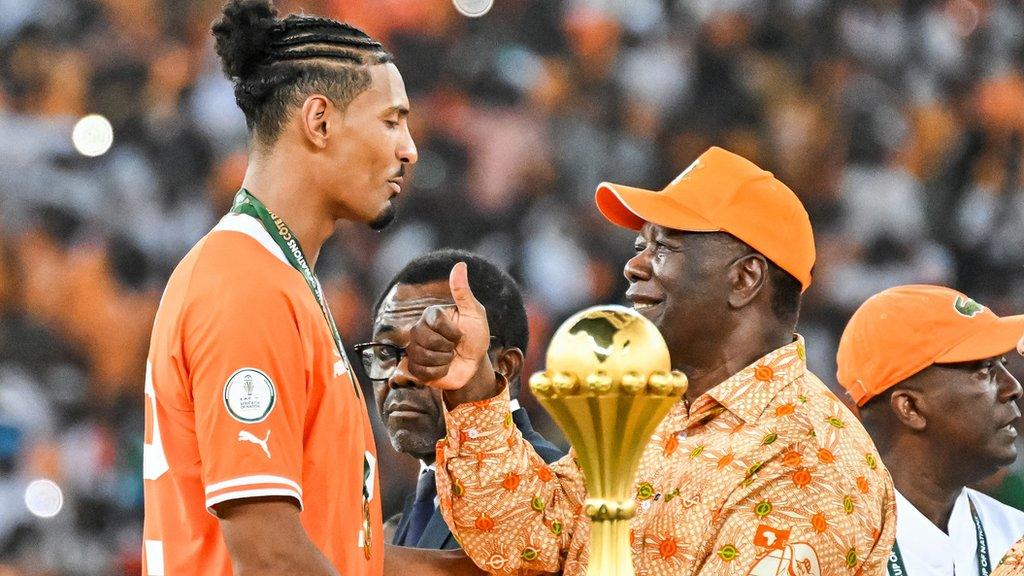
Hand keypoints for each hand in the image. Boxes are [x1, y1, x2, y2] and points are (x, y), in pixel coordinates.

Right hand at [406, 262, 491, 390]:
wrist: (475, 364)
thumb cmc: (476, 336)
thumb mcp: (475, 313)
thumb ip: (463, 292)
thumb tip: (460, 264)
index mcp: (431, 314)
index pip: (434, 320)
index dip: (451, 331)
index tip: (461, 334)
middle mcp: (419, 329)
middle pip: (424, 338)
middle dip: (447, 347)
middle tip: (455, 347)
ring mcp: (415, 348)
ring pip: (421, 355)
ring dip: (443, 360)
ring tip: (449, 358)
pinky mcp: (414, 367)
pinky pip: (420, 371)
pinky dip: (437, 373)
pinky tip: (443, 369)